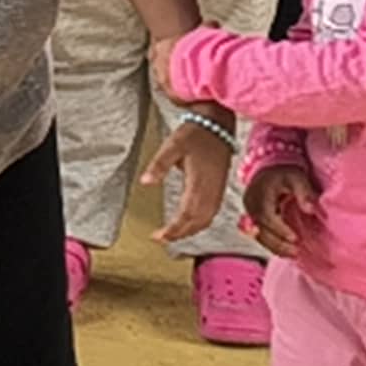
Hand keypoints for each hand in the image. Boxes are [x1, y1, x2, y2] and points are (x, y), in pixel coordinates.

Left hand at [145, 118, 237, 245]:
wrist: (218, 126)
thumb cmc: (196, 135)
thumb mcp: (172, 146)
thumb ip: (159, 165)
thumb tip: (146, 181)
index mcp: (199, 182)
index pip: (186, 214)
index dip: (174, 229)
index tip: (159, 236)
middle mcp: (211, 190)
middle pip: (197, 222)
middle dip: (180, 234)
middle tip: (162, 239)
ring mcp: (217, 191)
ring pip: (206, 220)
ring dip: (190, 231)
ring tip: (173, 235)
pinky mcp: (220, 189)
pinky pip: (212, 213)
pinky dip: (201, 224)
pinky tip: (191, 224)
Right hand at [241, 165, 319, 258]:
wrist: (269, 166)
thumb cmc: (284, 172)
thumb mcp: (297, 177)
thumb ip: (304, 192)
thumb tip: (310, 209)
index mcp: (260, 195)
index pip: (266, 216)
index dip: (279, 229)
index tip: (295, 238)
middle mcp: (250, 204)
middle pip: (260, 229)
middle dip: (278, 243)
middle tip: (296, 251)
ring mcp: (249, 211)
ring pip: (258, 234)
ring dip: (274, 246)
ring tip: (292, 254)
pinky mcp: (251, 217)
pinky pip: (258, 233)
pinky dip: (271, 243)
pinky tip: (283, 249)